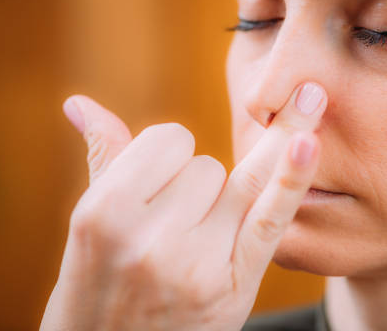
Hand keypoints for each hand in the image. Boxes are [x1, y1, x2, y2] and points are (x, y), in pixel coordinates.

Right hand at [40, 82, 326, 329]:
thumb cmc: (97, 284)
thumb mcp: (90, 225)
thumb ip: (102, 156)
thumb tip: (79, 102)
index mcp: (105, 212)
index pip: (168, 139)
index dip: (166, 157)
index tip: (155, 189)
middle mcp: (150, 238)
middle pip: (207, 163)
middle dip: (193, 186)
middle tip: (168, 231)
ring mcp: (196, 263)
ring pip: (240, 180)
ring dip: (223, 200)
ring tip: (190, 241)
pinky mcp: (235, 285)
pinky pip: (270, 217)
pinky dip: (291, 177)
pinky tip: (308, 140)